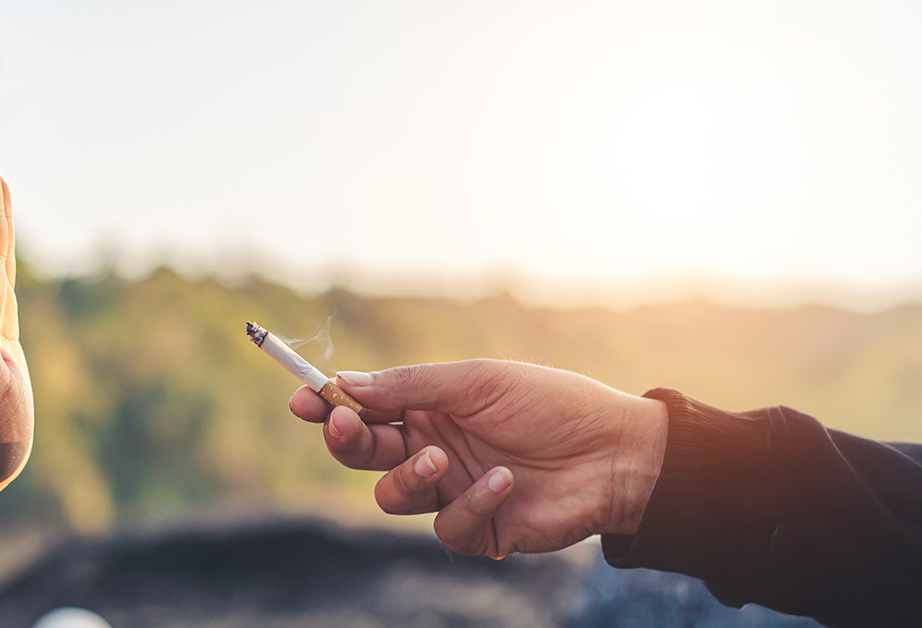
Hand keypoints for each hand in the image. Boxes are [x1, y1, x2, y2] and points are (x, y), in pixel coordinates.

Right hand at [289, 359, 666, 557]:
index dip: (329, 406)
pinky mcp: (480, 531)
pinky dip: (471, 504)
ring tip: (443, 459)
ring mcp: (454, 491)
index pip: (365, 409)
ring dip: (408, 476)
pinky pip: (448, 528)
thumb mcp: (478, 381)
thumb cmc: (553, 404)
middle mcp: (433, 449)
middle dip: (347, 439)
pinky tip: (505, 483)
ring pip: (394, 497)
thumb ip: (411, 386)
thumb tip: (344, 383)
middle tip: (343, 425)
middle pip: (365, 453)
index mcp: (429, 408)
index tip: (303, 399)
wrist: (618, 452)